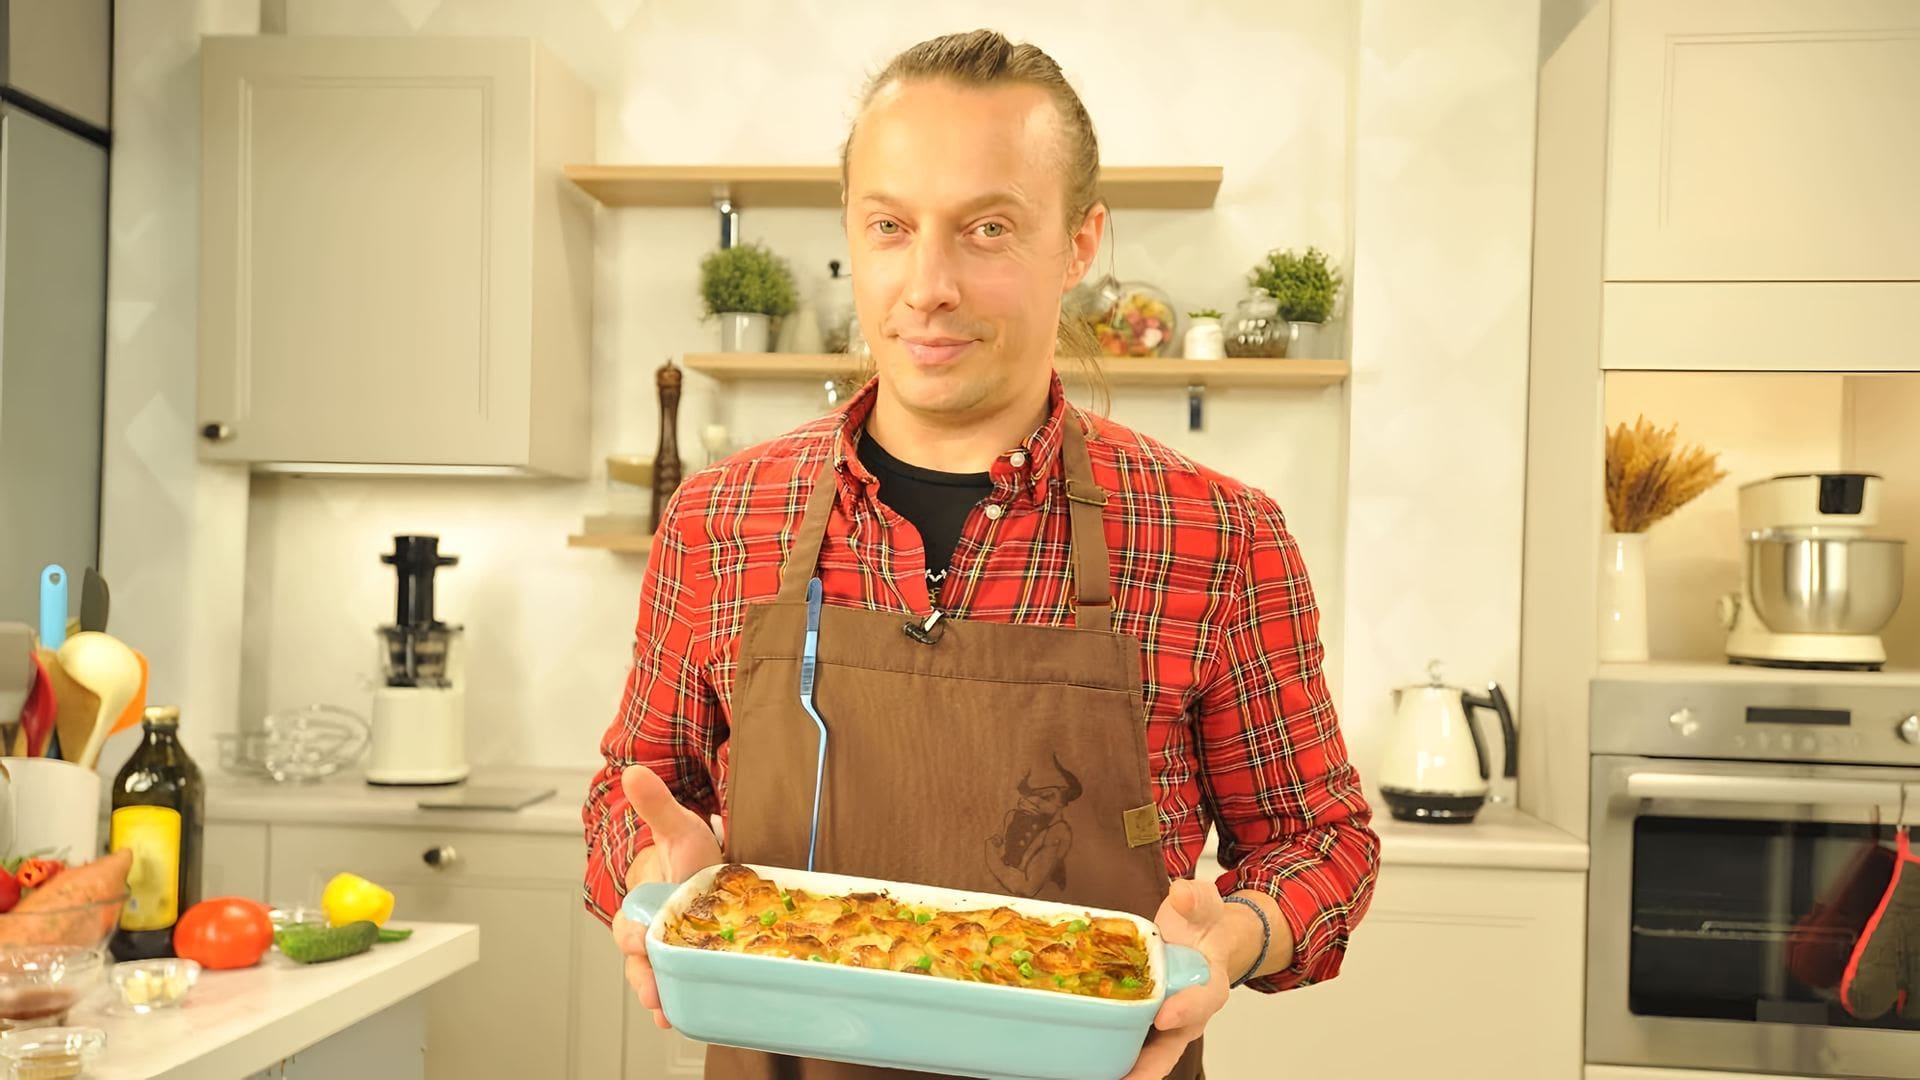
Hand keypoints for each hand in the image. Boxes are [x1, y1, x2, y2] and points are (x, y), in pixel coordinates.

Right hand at [610, 765, 722, 1030]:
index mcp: (639, 906)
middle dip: (644, 977)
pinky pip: (683, 984)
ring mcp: (671, 952)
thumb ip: (657, 806)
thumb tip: (634, 773)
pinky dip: (682, 999)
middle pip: (639, 963)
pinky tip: (684, 1014)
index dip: (632, 934)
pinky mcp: (693, 963)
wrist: (704, 873)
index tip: (639, 940)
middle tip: (653, 993)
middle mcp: (650, 935)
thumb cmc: (686, 855)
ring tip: (667, 1012)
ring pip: (658, 979)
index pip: (628, 925)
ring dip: (662, 995)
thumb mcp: (678, 828)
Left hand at [1120, 879, 1235, 1079]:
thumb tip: (1182, 895)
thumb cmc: (1202, 925)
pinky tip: (1085, 1062)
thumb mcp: (1203, 903)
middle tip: (1127, 1078)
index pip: (1202, 1001)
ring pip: (1150, 1054)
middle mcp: (1189, 1013)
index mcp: (1210, 985)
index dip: (1184, 1010)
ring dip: (1128, 1069)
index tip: (1163, 1016)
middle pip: (1172, 1046)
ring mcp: (1165, 1023)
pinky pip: (1129, 1041)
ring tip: (1100, 1077)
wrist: (1201, 937)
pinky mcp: (1143, 1021)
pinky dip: (1112, 1054)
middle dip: (1150, 1066)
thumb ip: (1194, 899)